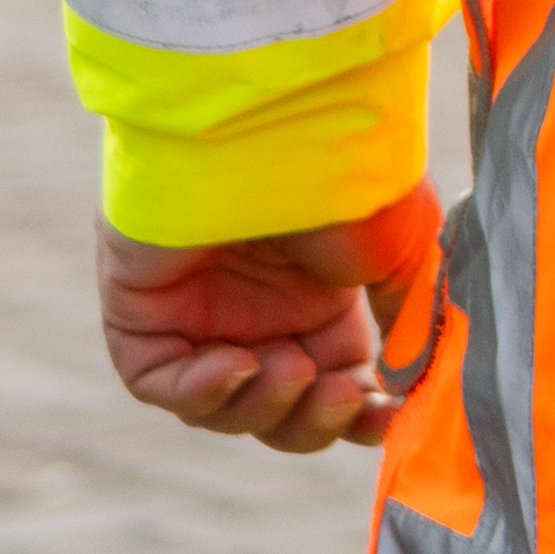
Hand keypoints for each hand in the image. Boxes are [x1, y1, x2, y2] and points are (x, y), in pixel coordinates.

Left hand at [98, 184, 440, 454]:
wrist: (276, 132)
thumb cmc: (345, 182)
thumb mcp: (400, 254)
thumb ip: (407, 322)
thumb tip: (411, 381)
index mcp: (319, 301)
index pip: (334, 386)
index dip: (359, 417)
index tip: (392, 418)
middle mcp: (258, 310)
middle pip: (278, 410)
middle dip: (311, 421)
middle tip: (337, 398)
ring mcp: (198, 314)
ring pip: (222, 406)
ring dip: (262, 407)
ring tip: (288, 369)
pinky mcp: (143, 313)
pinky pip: (162, 383)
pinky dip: (201, 391)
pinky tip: (237, 363)